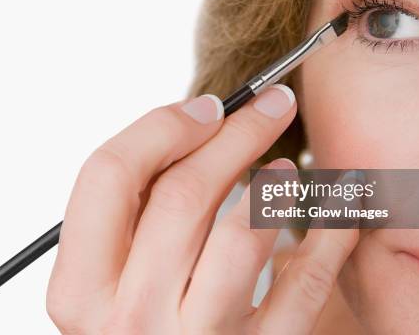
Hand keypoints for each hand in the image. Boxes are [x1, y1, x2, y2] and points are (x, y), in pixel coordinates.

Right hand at [46, 85, 357, 333]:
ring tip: (288, 168)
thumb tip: (187, 131)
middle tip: (271, 105)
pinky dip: (330, 240)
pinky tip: (337, 214)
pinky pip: (303, 290)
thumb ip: (130, 218)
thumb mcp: (109, 280)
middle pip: (182, 194)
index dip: (162, 126)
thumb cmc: (144, 326)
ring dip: (273, 185)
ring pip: (239, 236)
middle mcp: (130, 319)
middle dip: (234, 133)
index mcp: (81, 288)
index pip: (108, 174)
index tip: (208, 107)